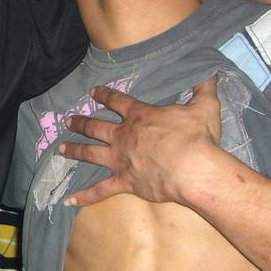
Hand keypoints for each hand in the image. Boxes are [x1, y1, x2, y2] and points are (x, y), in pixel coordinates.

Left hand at [58, 77, 220, 206]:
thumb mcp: (204, 107)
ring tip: (60, 149)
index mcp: (140, 117)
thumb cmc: (197, 138)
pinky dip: (85, 196)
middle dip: (80, 123)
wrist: (194, 170)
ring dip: (74, 150)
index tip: (92, 92)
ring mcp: (121, 160)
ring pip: (91, 153)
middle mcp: (124, 136)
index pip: (117, 101)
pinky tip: (68, 200)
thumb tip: (209, 69)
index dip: (104, 95)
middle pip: (95, 127)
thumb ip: (203, 88)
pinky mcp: (125, 183)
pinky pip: (100, 190)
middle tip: (67, 121)